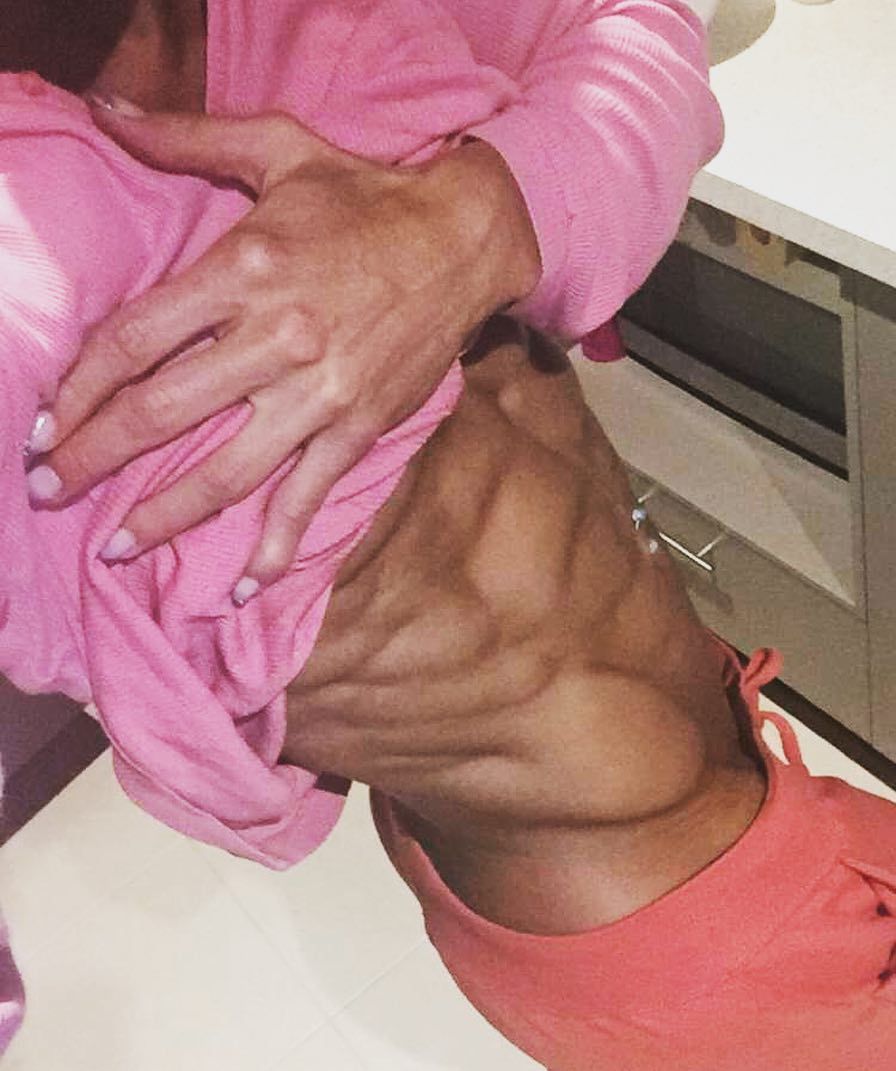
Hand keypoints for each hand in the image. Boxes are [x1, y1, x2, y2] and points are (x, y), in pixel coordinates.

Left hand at [28, 105, 539, 599]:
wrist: (466, 237)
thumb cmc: (365, 195)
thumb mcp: (279, 147)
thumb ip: (186, 135)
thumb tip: (105, 108)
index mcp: (243, 267)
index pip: (134, 341)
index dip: (80, 388)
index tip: (47, 425)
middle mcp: (275, 338)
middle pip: (162, 414)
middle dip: (94, 460)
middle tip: (49, 492)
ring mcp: (320, 393)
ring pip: (225, 472)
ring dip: (163, 517)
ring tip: (116, 548)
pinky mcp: (359, 428)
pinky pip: (306, 499)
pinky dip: (273, 550)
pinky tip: (239, 591)